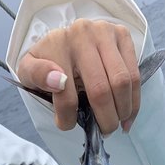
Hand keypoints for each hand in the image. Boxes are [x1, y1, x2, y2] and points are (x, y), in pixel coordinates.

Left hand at [17, 19, 140, 134]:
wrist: (63, 38)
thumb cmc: (47, 61)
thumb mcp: (29, 69)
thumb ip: (36, 76)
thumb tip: (58, 81)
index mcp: (58, 45)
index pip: (66, 92)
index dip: (67, 117)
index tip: (67, 125)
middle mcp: (83, 34)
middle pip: (100, 90)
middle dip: (105, 119)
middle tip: (104, 132)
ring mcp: (106, 32)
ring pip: (122, 82)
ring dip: (122, 111)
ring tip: (117, 125)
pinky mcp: (123, 35)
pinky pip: (135, 74)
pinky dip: (134, 100)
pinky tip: (128, 116)